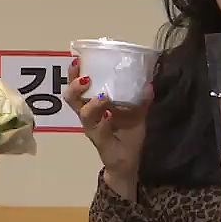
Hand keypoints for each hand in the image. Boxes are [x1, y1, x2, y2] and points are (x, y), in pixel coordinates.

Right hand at [62, 57, 151, 197]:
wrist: (129, 162)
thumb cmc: (127, 135)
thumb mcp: (136, 113)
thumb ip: (141, 99)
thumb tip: (149, 83)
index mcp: (92, 105)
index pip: (77, 86)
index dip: (74, 74)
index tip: (78, 60)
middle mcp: (88, 116)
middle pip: (71, 99)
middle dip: (75, 86)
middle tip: (86, 78)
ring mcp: (93, 129)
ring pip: (84, 114)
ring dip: (92, 104)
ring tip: (103, 96)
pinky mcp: (101, 142)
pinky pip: (99, 131)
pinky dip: (104, 122)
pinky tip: (110, 116)